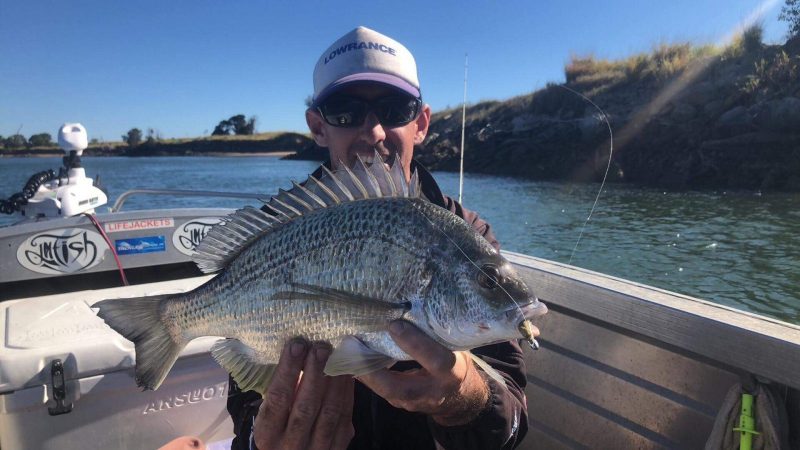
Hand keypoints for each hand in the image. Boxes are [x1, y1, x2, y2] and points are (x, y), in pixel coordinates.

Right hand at [252, 340, 354, 449]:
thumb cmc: (279, 430)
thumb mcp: (271, 417)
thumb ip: (281, 392)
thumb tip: (299, 351)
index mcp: (268, 434)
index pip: (277, 399)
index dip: (287, 370)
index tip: (296, 344)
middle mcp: (291, 445)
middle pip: (305, 407)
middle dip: (314, 373)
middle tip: (320, 346)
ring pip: (329, 412)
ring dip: (334, 381)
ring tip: (336, 356)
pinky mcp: (337, 448)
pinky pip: (344, 418)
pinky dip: (346, 394)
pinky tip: (346, 373)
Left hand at [357, 320, 489, 425]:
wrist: (461, 398)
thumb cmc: (456, 363)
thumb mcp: (454, 348)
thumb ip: (436, 335)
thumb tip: (410, 308)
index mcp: (453, 372)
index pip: (435, 359)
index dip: (414, 343)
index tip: (394, 324)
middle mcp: (434, 391)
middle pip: (401, 387)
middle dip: (375, 369)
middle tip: (354, 347)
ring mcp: (416, 403)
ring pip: (387, 392)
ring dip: (365, 372)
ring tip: (347, 352)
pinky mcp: (403, 404)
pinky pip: (382, 391)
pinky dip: (368, 375)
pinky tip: (353, 361)